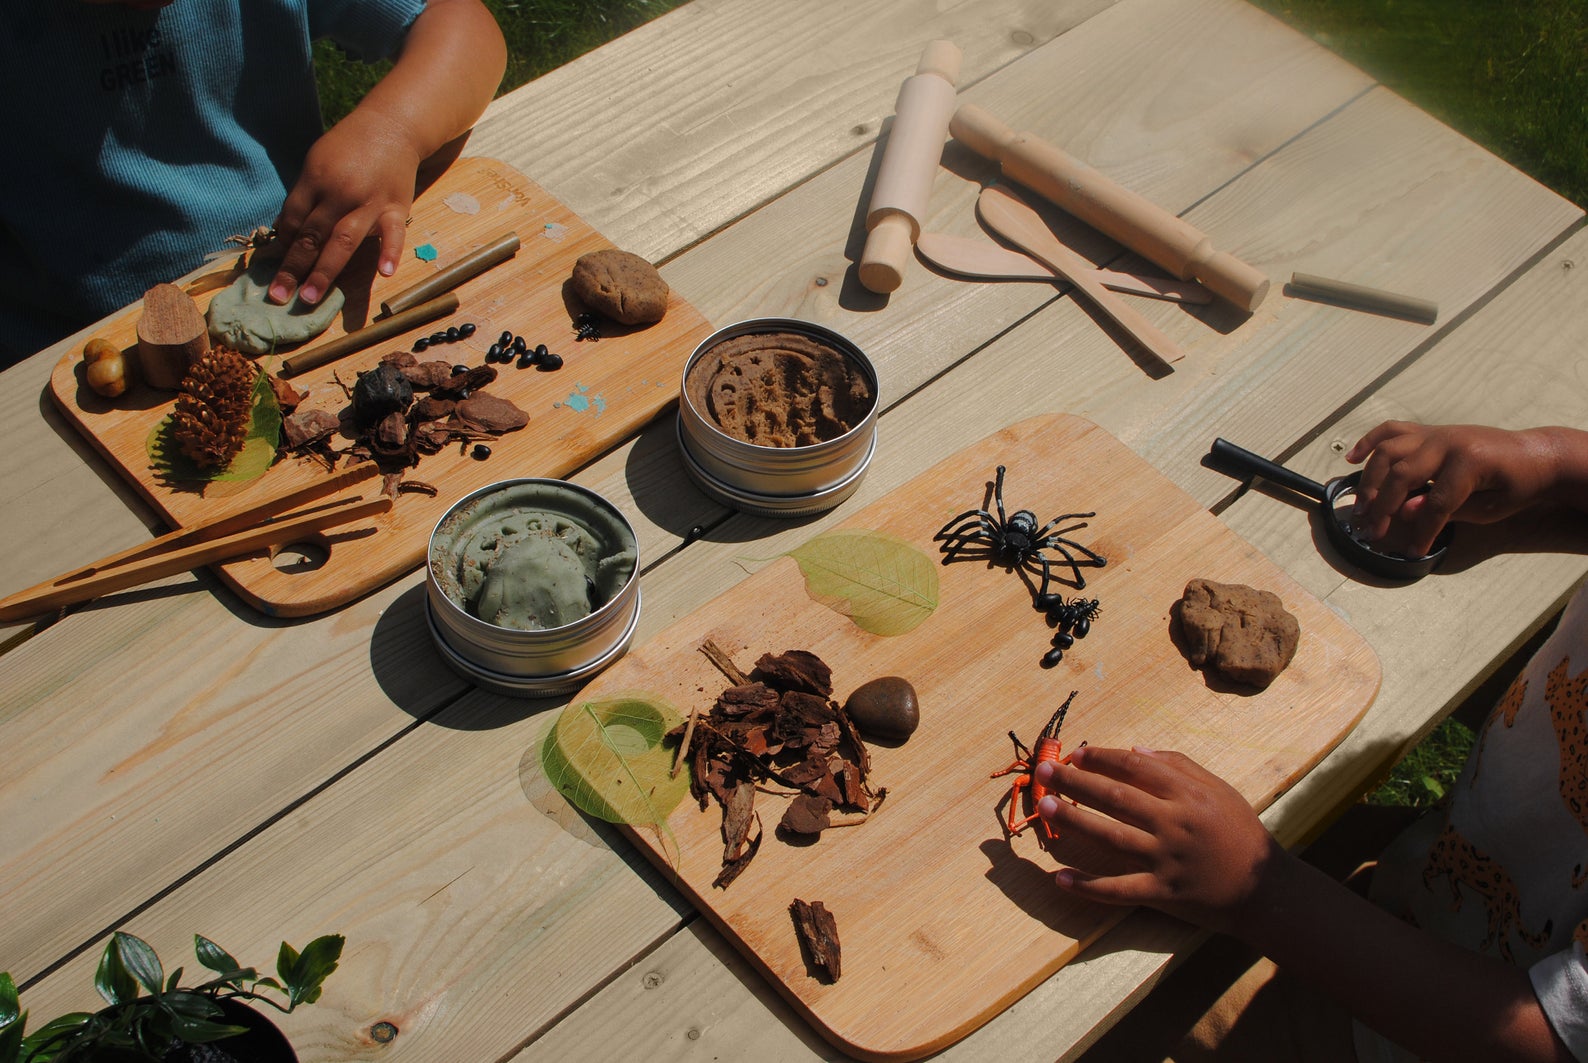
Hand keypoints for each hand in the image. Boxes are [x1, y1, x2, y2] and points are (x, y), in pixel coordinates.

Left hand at [267, 109, 419, 305]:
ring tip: (309, 298)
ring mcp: (369, 202)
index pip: (293, 219)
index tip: (273, 269)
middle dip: (293, 267)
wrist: (392, 125)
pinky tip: (384, 273)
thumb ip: (303, 196)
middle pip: (311, 235)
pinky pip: (393, 233)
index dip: (282, 245)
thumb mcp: (317, 161)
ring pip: (343, 241)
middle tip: (278, 296)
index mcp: (316, 179)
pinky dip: (390, 252)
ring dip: (324, 271)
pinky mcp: (396, 207)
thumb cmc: (350, 146)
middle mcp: (340, 193)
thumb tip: (283, 231)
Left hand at [1035, 746, 1281, 934]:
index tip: (1075, 755)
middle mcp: (1176, 823)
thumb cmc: (1240, 832)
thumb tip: (1133, 749)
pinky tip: (1059, 879)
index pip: (1135, 767)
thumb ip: (1178, 766)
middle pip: (1116, 797)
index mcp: (1189, 794)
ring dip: (1075, 821)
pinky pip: (1119, 891)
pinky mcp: (1163, 894)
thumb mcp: (1219, 790)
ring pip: (1112, 838)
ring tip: (1046, 807)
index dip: (1102, 758)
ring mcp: (1167, 860)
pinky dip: (1088, 886)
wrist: (1266, 890)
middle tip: (1043, 770)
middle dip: (1076, 781)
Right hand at [1344, 422, 1563, 555]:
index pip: (1435, 502)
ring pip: (1389, 452)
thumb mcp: (1491, 507)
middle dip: (1383, 507)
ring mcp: (1436, 433)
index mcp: (1470, 462)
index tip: (1411, 551)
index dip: (1422, 530)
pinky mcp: (1429, 430)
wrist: (1535, 454)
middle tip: (1371, 531)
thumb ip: (1448, 509)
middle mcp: (1447, 442)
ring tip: (1360, 507)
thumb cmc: (1518, 484)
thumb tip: (1407, 512)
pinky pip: (1392, 431)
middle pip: (1403, 475)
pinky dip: (1369, 442)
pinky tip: (1352, 458)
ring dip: (1370, 480)